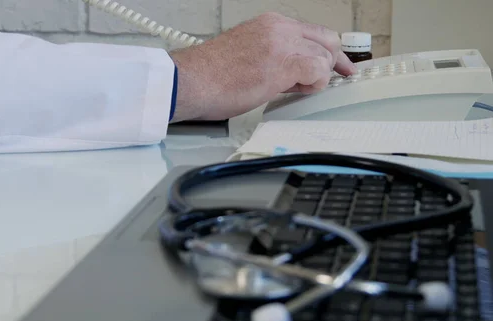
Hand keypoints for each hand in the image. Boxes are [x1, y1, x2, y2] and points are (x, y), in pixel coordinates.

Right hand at [169, 12, 356, 121]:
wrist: (191, 81)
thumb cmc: (211, 75)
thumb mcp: (247, 53)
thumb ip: (275, 56)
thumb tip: (294, 72)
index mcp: (270, 24)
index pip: (313, 32)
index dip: (329, 51)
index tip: (338, 65)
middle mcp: (279, 28)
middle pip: (327, 40)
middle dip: (332, 63)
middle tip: (331, 78)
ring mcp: (282, 44)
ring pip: (324, 57)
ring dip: (314, 78)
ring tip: (289, 88)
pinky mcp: (282, 64)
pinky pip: (317, 71)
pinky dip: (313, 84)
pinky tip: (294, 89)